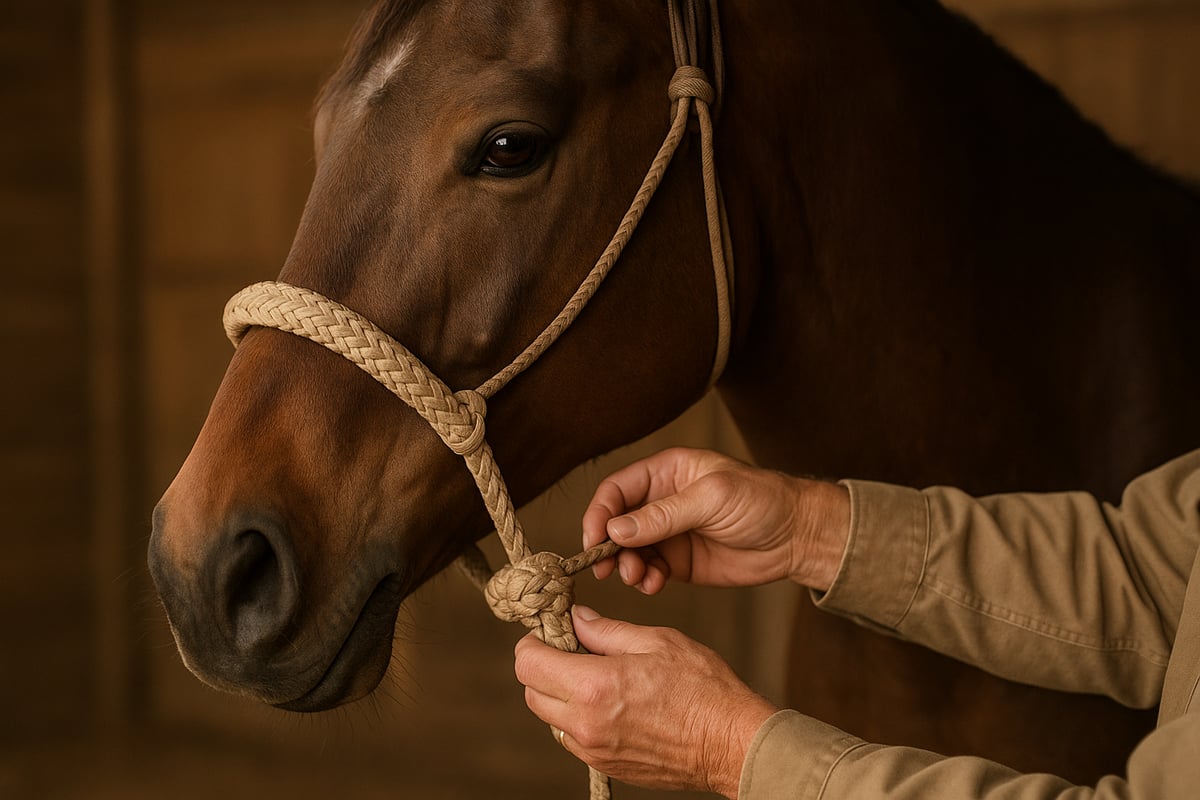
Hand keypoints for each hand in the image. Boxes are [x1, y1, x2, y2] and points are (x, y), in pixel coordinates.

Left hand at [515, 605, 777, 797]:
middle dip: (544, 667)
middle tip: (573, 650)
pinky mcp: (606, 766)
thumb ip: (606, 630)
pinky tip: (612, 702)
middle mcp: (586, 724)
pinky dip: (579, 718)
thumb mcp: (656, 641)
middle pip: (532, 692)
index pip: (528, 663)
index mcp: (595, 686)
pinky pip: (574, 738)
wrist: (732, 743)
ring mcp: (594, 751)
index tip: (549, 632)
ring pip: (551, 718)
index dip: (533, 642)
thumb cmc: (703, 689)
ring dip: (561, 694)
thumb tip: (576, 618)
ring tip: (597, 677)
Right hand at [583, 448, 848, 593]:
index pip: (617, 490)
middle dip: (608, 546)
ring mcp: (669, 534)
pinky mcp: (679, 562)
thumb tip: (616, 530)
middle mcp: (661, 501)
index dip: (599, 514)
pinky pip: (649, 571)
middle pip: (616, 523)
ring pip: (628, 551)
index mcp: (666, 472)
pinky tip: (654, 585)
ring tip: (637, 578)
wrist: (798, 536)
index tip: (593, 539)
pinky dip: (645, 580)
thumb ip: (663, 515)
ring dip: (626, 566)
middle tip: (607, 568)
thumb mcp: (711, 499)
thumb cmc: (761, 501)